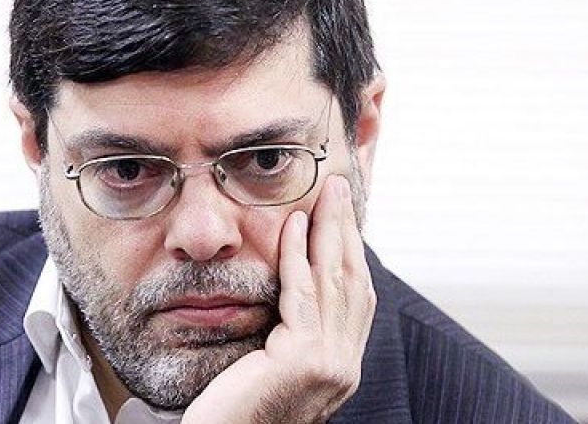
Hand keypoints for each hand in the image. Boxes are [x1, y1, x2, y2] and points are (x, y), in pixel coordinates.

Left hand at [182, 174, 376, 423]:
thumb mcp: (267, 362)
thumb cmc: (232, 408)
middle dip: (348, 229)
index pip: (356, 295)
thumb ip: (287, 329)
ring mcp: (329, 366)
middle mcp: (344, 367)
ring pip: (335, 281)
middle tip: (341, 186)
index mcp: (339, 365)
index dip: (353, 249)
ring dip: (330, 229)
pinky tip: (294, 226)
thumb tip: (290, 285)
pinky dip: (299, 257)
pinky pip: (302, 296)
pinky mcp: (303, 362)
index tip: (345, 211)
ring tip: (327, 192)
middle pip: (354, 281)